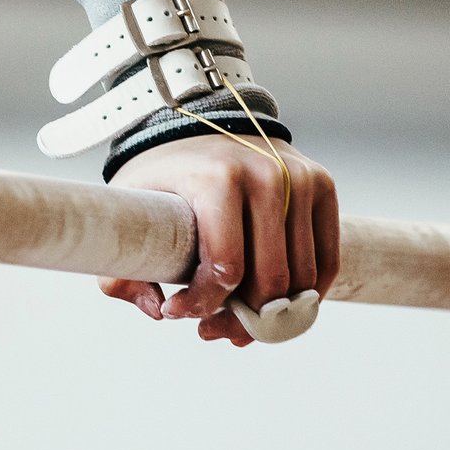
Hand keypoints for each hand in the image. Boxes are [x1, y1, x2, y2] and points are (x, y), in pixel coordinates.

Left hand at [100, 135, 340, 345]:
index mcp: (216, 179)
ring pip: (301, 279)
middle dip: (239, 319)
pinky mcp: (322, 186)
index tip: (176, 312)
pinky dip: (306, 296)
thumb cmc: (165, 176)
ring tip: (239, 322)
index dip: (202, 305)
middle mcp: (266, 175)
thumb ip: (123, 267)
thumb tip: (158, 310)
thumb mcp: (130, 209)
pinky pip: (326, 262)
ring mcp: (300, 180)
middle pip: (268, 280)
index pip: (225, 268)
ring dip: (273, 316)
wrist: (199, 122)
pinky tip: (274, 306)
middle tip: (210, 328)